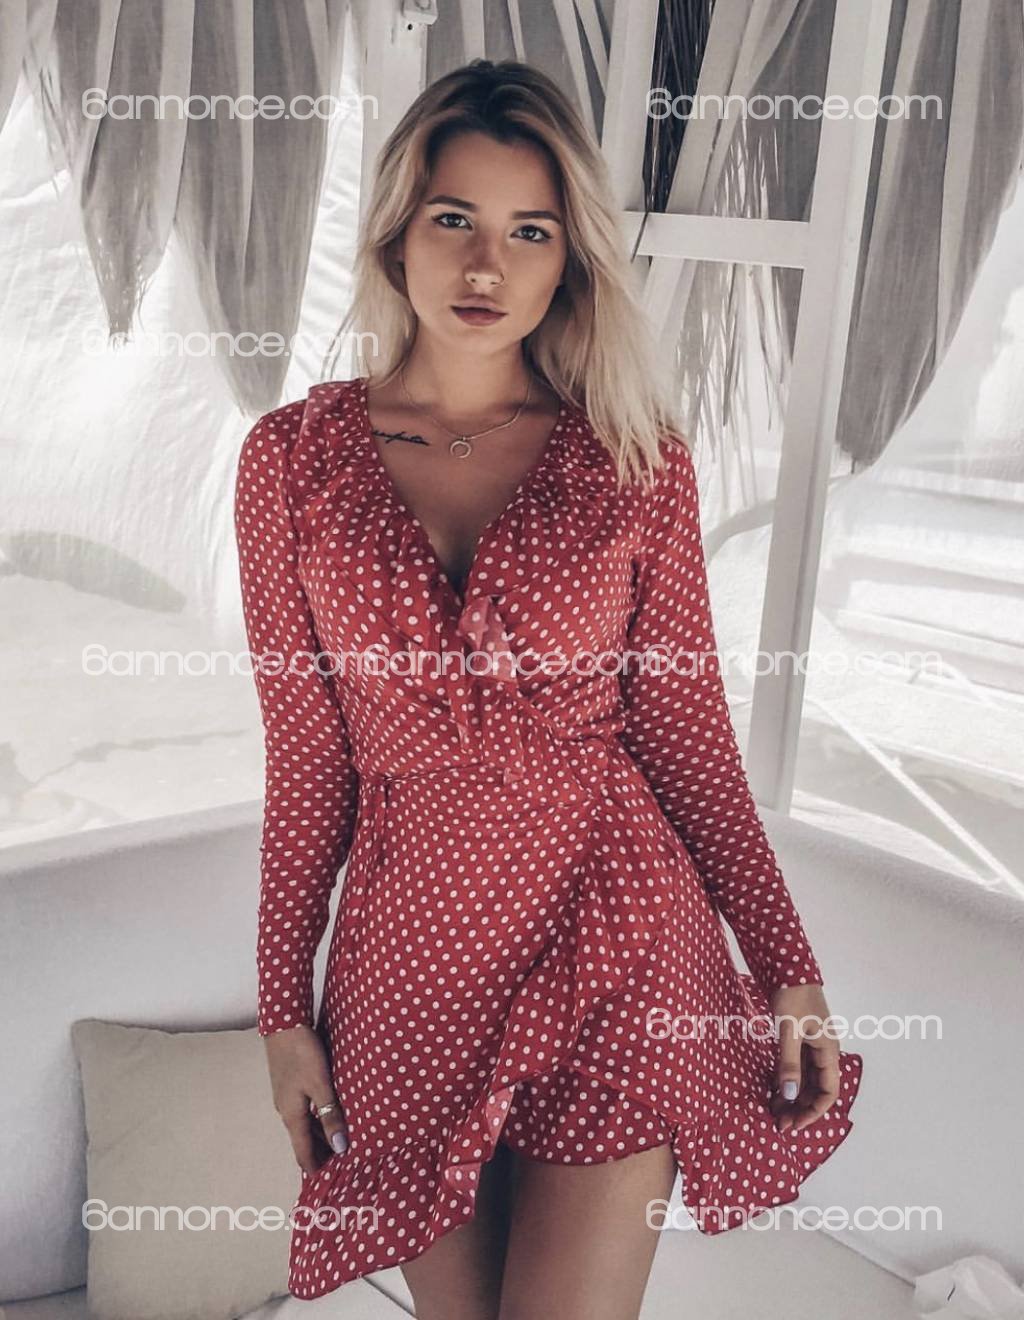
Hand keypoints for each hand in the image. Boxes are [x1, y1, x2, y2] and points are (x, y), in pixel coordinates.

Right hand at [263, 1024, 348, 1173]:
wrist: (283, 1023)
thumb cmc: (303, 1053)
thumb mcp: (321, 1084)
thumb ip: (330, 1114)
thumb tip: (340, 1146)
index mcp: (292, 1115)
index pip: (303, 1151)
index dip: (315, 1167)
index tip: (327, 1181)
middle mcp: (286, 1110)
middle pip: (303, 1140)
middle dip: (319, 1153)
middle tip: (340, 1163)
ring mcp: (286, 1097)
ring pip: (304, 1124)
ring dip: (319, 1135)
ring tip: (338, 1142)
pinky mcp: (289, 1084)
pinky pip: (303, 1111)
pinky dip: (316, 1119)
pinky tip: (328, 1114)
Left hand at [766, 984, 840, 1133]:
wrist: (787, 965)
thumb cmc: (791, 994)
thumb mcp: (789, 1029)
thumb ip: (789, 1063)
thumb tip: (790, 1096)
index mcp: (829, 1050)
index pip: (828, 1092)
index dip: (812, 1112)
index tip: (793, 1125)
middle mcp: (824, 1051)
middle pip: (817, 1089)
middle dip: (800, 1108)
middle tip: (779, 1122)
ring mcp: (813, 1045)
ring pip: (807, 1080)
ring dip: (793, 1096)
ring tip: (774, 1110)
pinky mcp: (800, 1038)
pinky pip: (798, 1067)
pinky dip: (788, 1080)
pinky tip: (773, 1089)